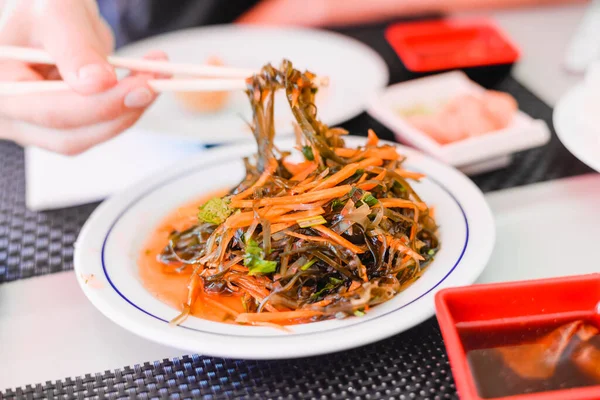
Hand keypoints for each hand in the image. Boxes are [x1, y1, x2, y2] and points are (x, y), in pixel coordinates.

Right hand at [0, 0, 164, 154]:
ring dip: (128, 112)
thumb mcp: (57, 13)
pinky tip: (142, 84)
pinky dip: (124, 108)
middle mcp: (11, 116)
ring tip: (154, 77)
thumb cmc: (43, 7)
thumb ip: (75, 47)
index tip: (140, 87)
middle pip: (70, 135)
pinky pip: (96, 127)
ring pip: (88, 136)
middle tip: (156, 82)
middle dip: (120, 111)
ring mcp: (34, 126)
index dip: (101, 104)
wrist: (50, 16)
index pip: (51, 111)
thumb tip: (98, 83)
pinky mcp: (62, 126)